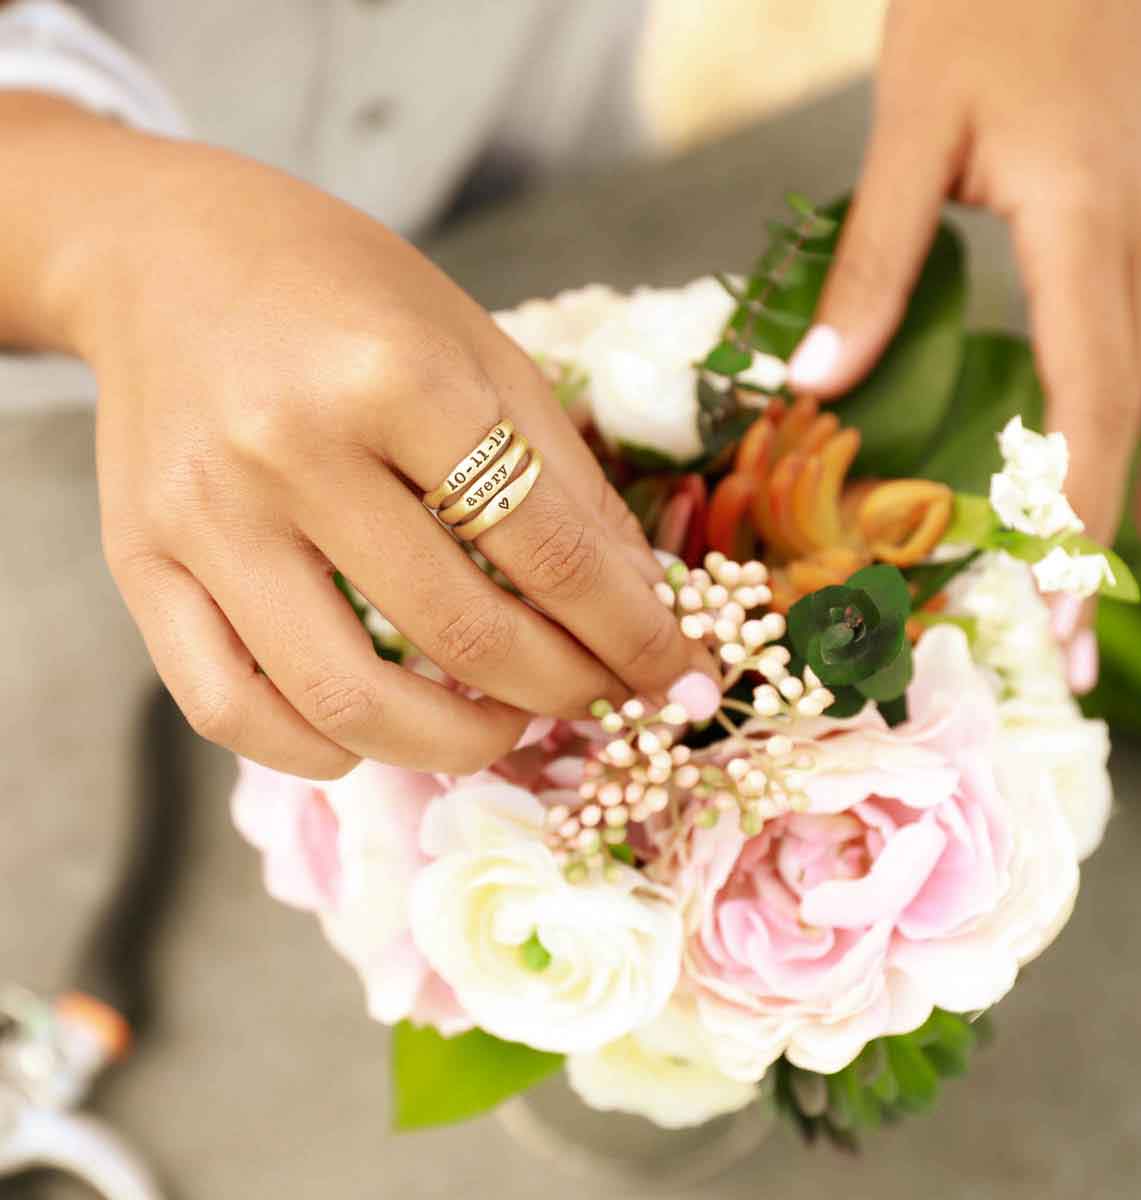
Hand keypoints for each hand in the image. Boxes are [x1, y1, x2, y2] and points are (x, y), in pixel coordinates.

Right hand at [62, 139, 715, 778]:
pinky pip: (230, 709)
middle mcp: (289, 450)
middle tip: (603, 698)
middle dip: (565, 690)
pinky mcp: (140, 564)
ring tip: (506, 726)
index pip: (548, 549)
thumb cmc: (345, 293)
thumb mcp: (481, 349)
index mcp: (394, 376)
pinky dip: (321, 753)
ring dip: (456, 745)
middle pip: (461, 633)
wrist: (168, 254)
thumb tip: (638, 606)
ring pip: (345, 701)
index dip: (632, 631)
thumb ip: (564, 480)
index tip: (676, 674)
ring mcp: (203, 518)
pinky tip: (379, 737)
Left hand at [787, 0, 1140, 683]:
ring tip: (1135, 564)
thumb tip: (816, 384)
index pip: (1087, 402)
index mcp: (1093, 223)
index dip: (1076, 516)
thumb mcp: (905, 136)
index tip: (1060, 608)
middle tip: (1082, 636)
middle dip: (1111, 533)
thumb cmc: (975, 14)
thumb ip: (871, 265)